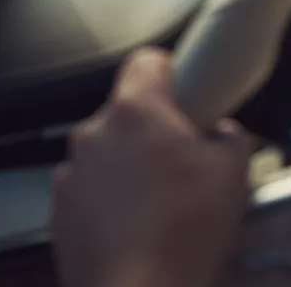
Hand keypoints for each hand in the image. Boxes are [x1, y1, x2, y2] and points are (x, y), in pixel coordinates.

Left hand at [51, 46, 252, 286]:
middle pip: (125, 111)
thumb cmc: (187, 228)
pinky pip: (88, 191)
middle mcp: (94, 133)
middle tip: (180, 159)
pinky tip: (133, 229)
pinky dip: (107, 200)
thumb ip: (230, 137)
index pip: (146, 61)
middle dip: (151, 128)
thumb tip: (221, 133)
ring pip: (105, 152)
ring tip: (156, 202)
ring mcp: (69, 175)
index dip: (169, 71)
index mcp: (135, 110)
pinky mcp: (57, 216)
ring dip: (127, 165)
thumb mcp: (233, 173)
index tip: (186, 95)